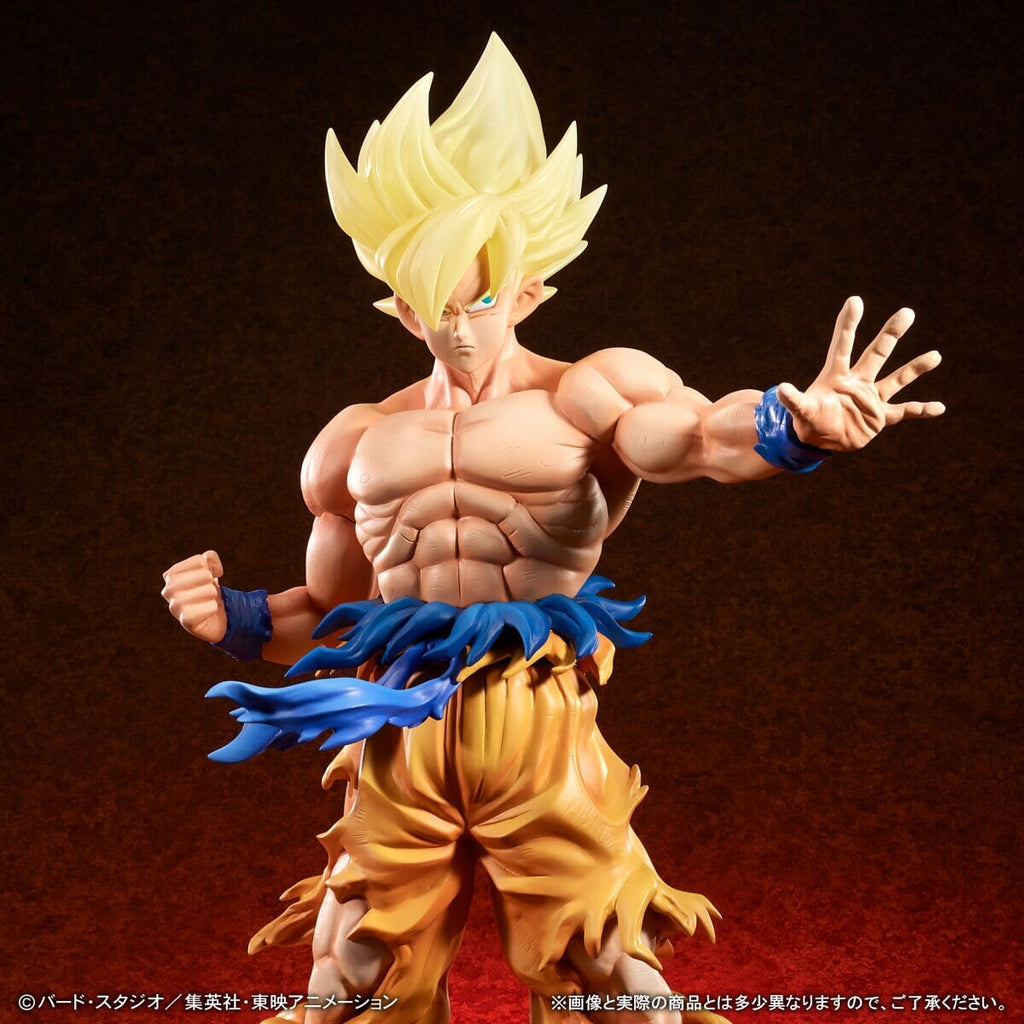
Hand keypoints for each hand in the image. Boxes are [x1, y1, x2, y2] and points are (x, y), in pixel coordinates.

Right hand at [161, 550, 227, 641]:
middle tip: (209, 589)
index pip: (199, 561)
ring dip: (214, 594)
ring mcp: (175, 607)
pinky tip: (210, 610)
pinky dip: (212, 608)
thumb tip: (207, 560)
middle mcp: (168, 590)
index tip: (210, 575)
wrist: (213, 616)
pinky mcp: (185, 621)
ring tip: (210, 599)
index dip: (210, 566)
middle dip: (212, 581)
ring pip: (207, 590)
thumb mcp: (209, 569)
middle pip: (205, 574)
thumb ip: (209, 557)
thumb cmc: (207, 590)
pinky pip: (206, 608)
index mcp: (171, 575)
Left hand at [777, 297, 944, 451]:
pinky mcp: (879, 416)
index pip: (843, 345)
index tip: (854, 301)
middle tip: (907, 312)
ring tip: (936, 356)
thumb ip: (794, 400)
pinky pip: (904, 411)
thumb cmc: (809, 420)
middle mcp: (858, 382)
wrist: (820, 440)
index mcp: (837, 376)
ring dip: (915, 368)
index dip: (848, 324)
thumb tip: (781, 389)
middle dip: (890, 335)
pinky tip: (939, 408)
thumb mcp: (801, 411)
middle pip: (876, 353)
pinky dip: (920, 410)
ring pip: (896, 379)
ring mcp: (871, 398)